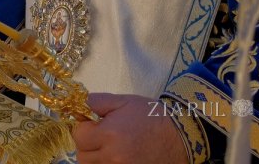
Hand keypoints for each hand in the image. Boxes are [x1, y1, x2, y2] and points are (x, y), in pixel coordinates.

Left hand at [72, 94, 187, 163]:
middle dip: (86, 145)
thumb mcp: (125, 101)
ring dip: (95, 157)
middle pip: (82, 156)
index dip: (83, 127)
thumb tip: (82, 105)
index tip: (92, 123)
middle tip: (98, 136)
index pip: (79, 136)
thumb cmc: (151, 116)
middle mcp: (112, 156)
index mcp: (108, 134)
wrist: (179, 137)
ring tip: (106, 147)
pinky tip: (114, 156)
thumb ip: (99, 101)